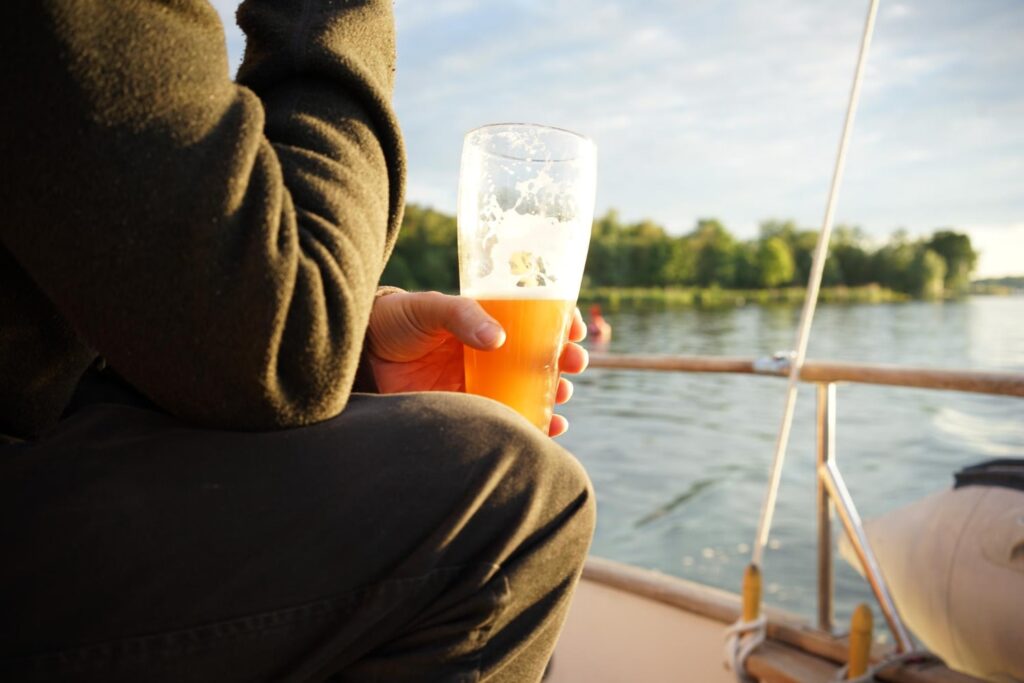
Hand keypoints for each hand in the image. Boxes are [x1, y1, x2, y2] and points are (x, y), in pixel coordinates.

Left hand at [365, 291, 588, 436]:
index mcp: (487, 320)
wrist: (362, 354)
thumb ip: (461, 316)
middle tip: (574, 363)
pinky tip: (547, 428)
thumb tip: (497, 337)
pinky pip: (508, 419)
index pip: (535, 317)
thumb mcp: (428, 307)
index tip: (575, 328)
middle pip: (540, 356)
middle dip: (564, 360)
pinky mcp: (469, 410)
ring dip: (553, 393)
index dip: (560, 321)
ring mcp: (482, 382)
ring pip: (530, 389)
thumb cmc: (396, 320)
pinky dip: (532, 425)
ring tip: (561, 395)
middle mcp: (491, 351)